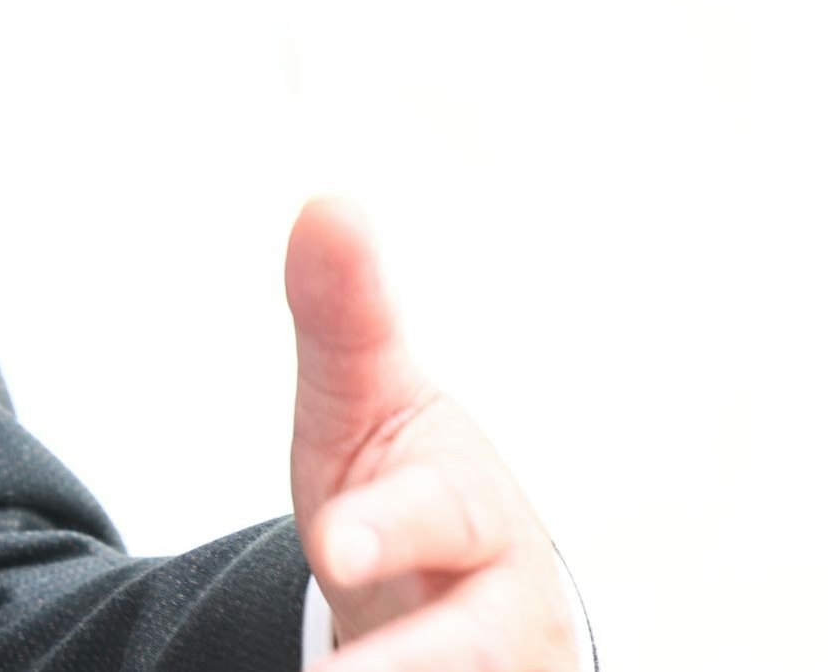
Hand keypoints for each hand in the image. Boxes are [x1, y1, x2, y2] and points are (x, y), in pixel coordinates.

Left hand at [287, 198, 583, 671]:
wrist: (458, 589)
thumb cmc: (403, 488)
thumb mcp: (361, 408)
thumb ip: (342, 319)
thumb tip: (328, 203)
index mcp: (475, 515)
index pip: (435, 518)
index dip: (384, 526)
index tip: (334, 537)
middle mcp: (499, 609)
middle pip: (456, 650)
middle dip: (401, 663)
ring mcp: (495, 666)